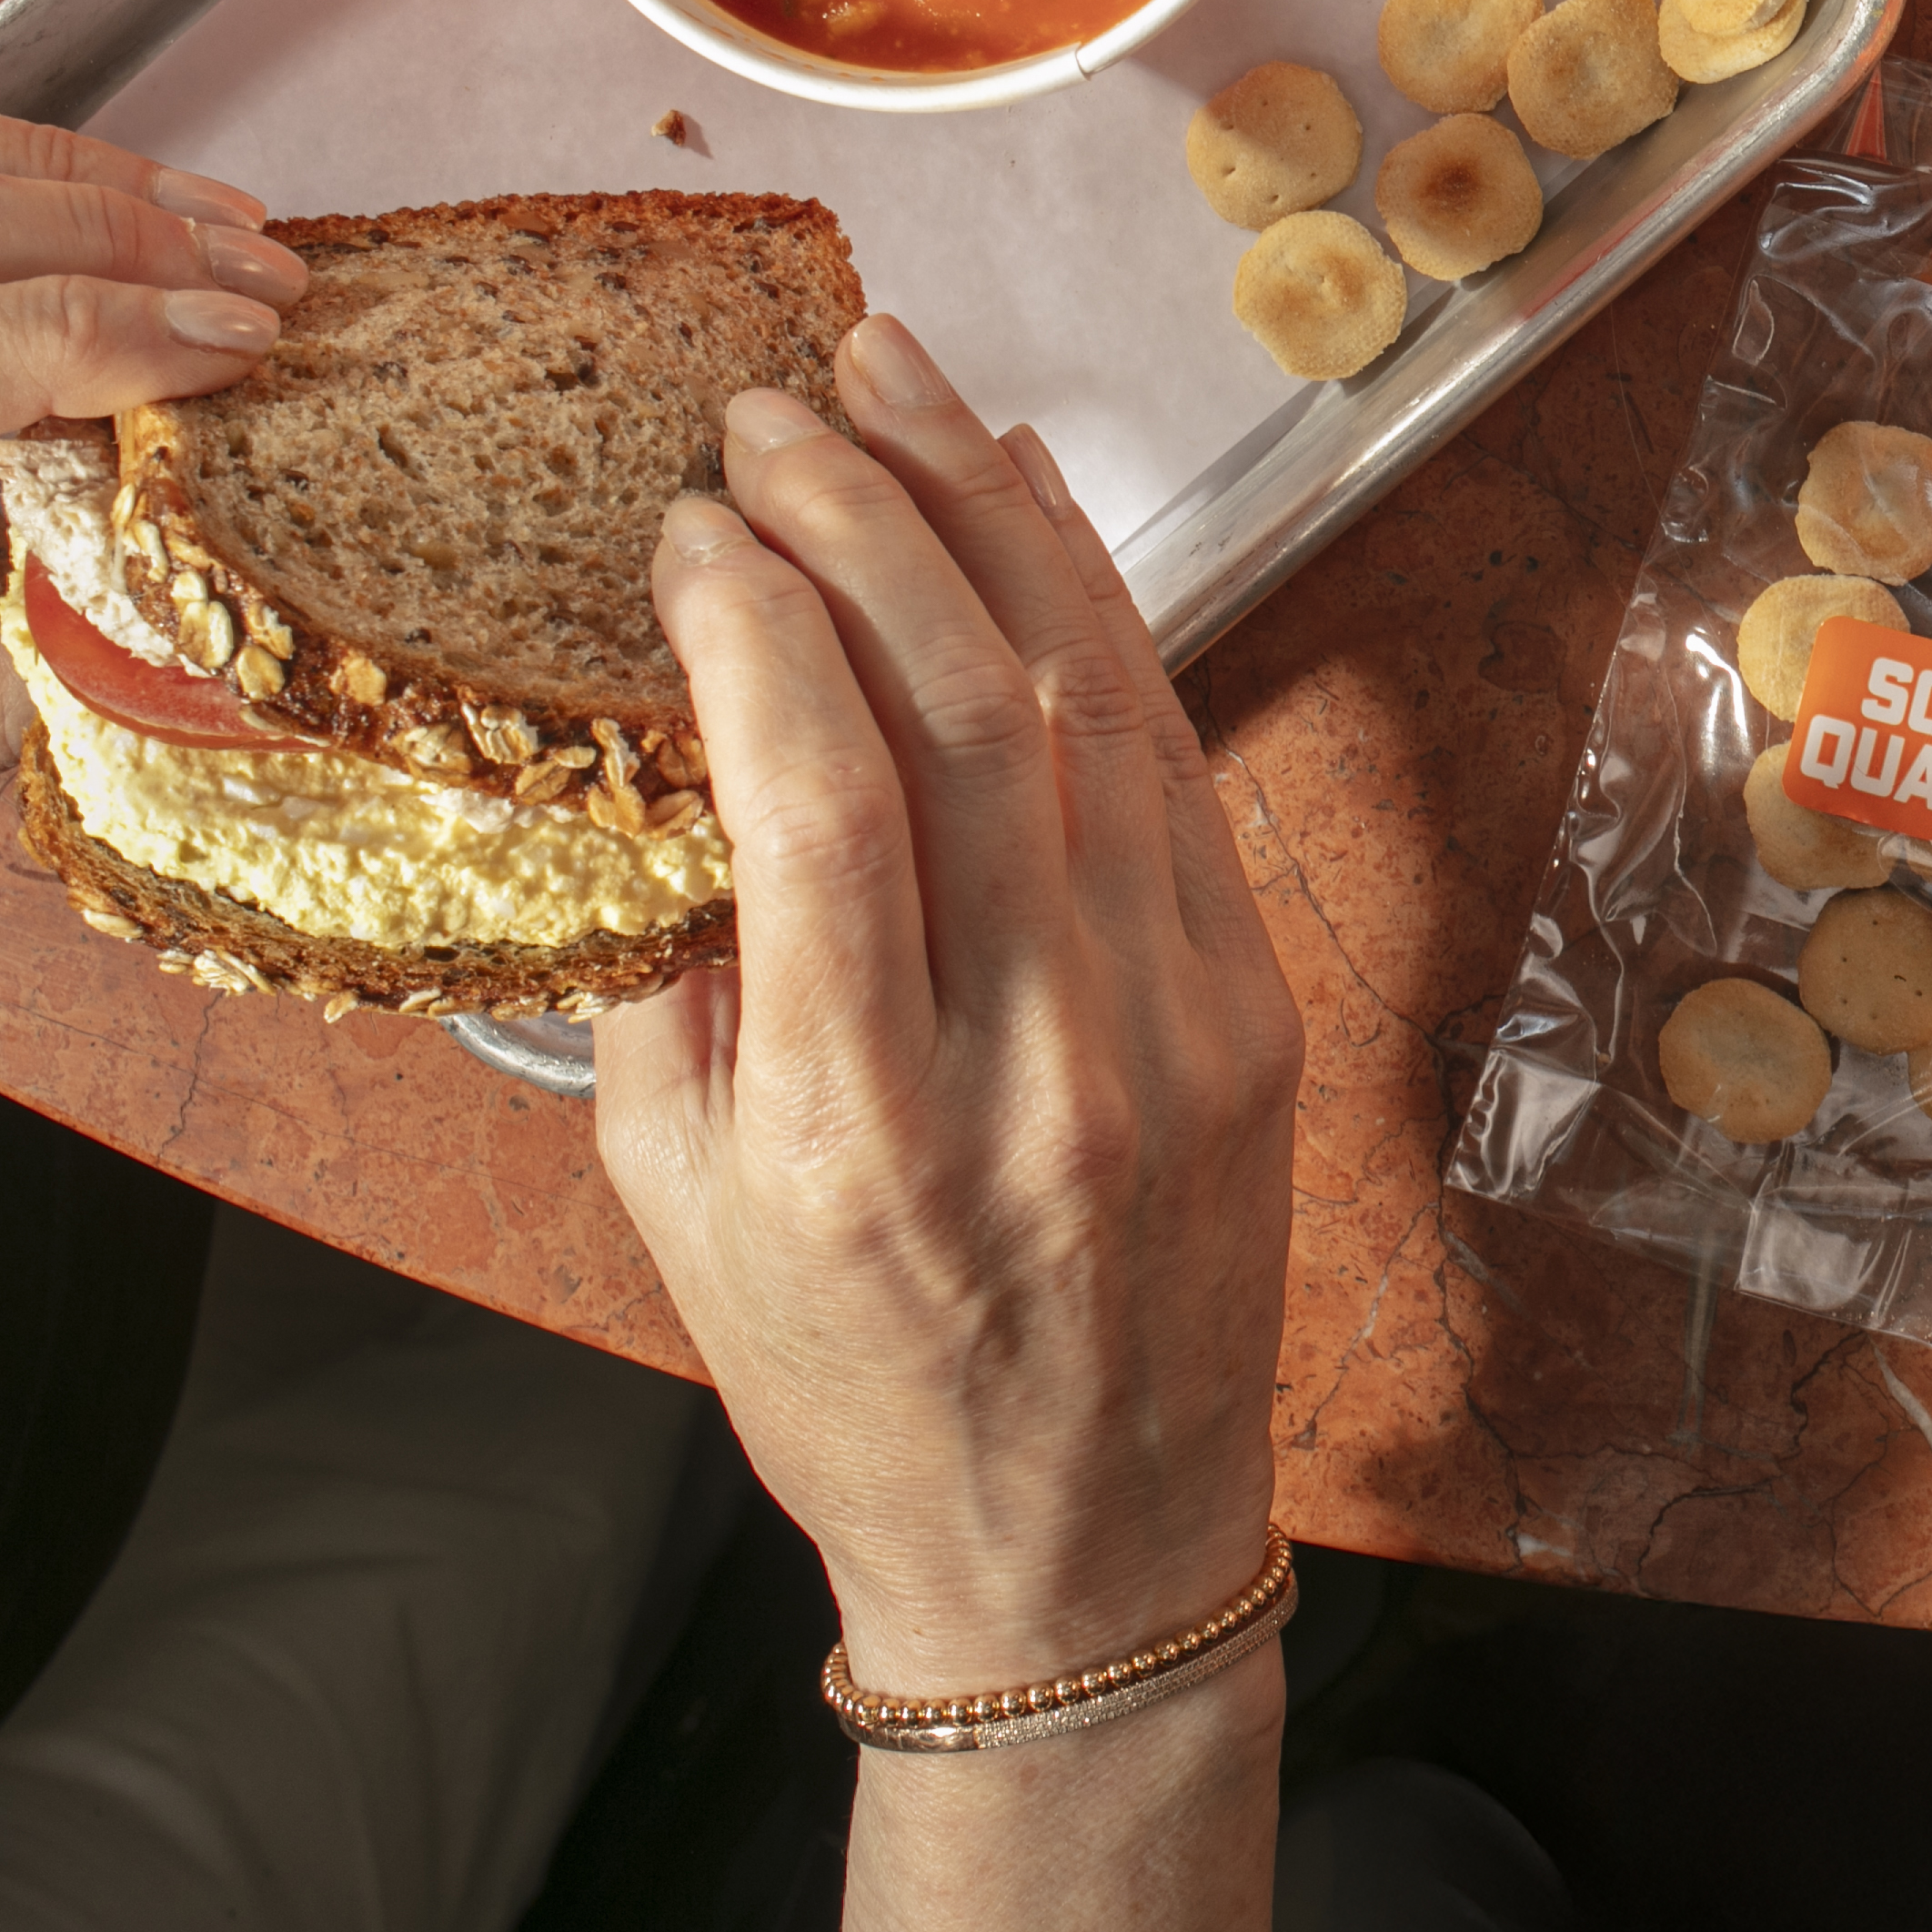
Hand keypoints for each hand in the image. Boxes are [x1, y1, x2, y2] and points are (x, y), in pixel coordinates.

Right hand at [593, 316, 1303, 1698]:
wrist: (1078, 1548)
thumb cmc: (852, 1386)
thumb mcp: (681, 1213)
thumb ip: (678, 976)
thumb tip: (680, 728)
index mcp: (863, 1133)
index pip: (823, 802)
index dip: (757, 625)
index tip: (689, 525)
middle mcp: (1037, 1063)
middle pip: (970, 715)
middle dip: (866, 521)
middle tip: (779, 406)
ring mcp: (1171, 1025)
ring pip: (1092, 705)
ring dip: (987, 519)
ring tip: (898, 384)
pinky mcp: (1253, 1003)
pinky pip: (1172, 762)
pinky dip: (1096, 614)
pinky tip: (1023, 511)